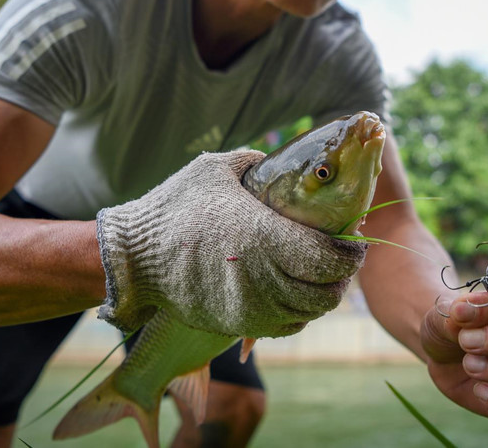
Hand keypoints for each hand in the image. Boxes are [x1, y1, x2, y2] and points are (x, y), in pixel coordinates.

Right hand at [97, 151, 366, 336]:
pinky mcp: (235, 324)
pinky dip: (299, 314)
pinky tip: (294, 293)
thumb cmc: (174, 208)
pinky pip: (284, 327)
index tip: (355, 242)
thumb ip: (254, 163)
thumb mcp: (216, 170)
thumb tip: (279, 159)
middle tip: (343, 259)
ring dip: (322, 297)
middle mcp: (262, 278)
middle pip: (326, 292)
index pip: (329, 257)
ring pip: (308, 314)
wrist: (131, 259)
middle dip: (342, 277)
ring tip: (322, 277)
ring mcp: (249, 307)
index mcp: (264, 236)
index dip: (351, 253)